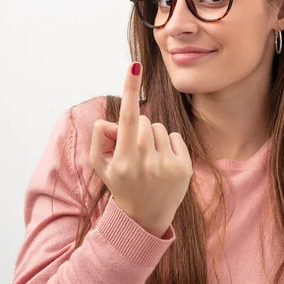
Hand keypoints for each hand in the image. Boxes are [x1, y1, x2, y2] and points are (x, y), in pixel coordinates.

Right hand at [89, 61, 192, 237]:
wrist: (145, 217)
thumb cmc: (121, 184)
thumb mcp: (100, 165)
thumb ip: (99, 138)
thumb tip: (112, 120)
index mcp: (122, 160)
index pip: (127, 118)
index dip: (130, 89)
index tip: (135, 66)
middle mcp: (145, 162)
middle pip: (145, 121)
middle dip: (138, 129)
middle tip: (135, 151)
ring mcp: (167, 166)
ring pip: (160, 128)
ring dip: (153, 137)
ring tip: (149, 160)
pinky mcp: (184, 168)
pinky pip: (175, 136)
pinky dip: (168, 145)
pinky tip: (163, 163)